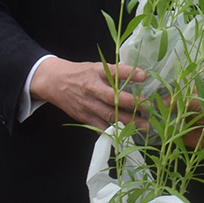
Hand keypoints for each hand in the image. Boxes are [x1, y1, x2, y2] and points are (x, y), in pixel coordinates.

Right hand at [29, 57, 147, 129]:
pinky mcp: (84, 116)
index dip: (129, 73)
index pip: (114, 71)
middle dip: (133, 103)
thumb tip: (139, 76)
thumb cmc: (80, 74)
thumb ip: (114, 73)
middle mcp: (92, 88)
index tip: (144, 76)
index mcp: (96, 72)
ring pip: (110, 115)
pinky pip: (100, 126)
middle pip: (114, 97)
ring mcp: (88, 104)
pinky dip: (113, 132)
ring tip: (145, 126)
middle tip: (149, 107)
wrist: (54, 82)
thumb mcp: (96, 67)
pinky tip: (126, 135)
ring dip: (129, 121)